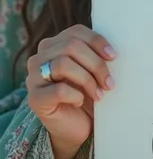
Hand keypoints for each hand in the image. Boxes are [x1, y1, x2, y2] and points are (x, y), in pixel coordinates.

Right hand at [26, 24, 115, 158]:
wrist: (75, 126)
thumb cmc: (86, 93)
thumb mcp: (91, 69)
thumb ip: (94, 54)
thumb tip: (112, 49)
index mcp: (53, 45)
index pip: (75, 32)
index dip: (96, 41)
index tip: (113, 56)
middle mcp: (39, 58)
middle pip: (71, 46)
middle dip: (95, 64)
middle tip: (109, 83)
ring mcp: (33, 78)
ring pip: (63, 64)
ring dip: (88, 80)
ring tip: (99, 94)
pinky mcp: (34, 99)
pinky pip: (58, 90)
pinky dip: (75, 96)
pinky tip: (80, 102)